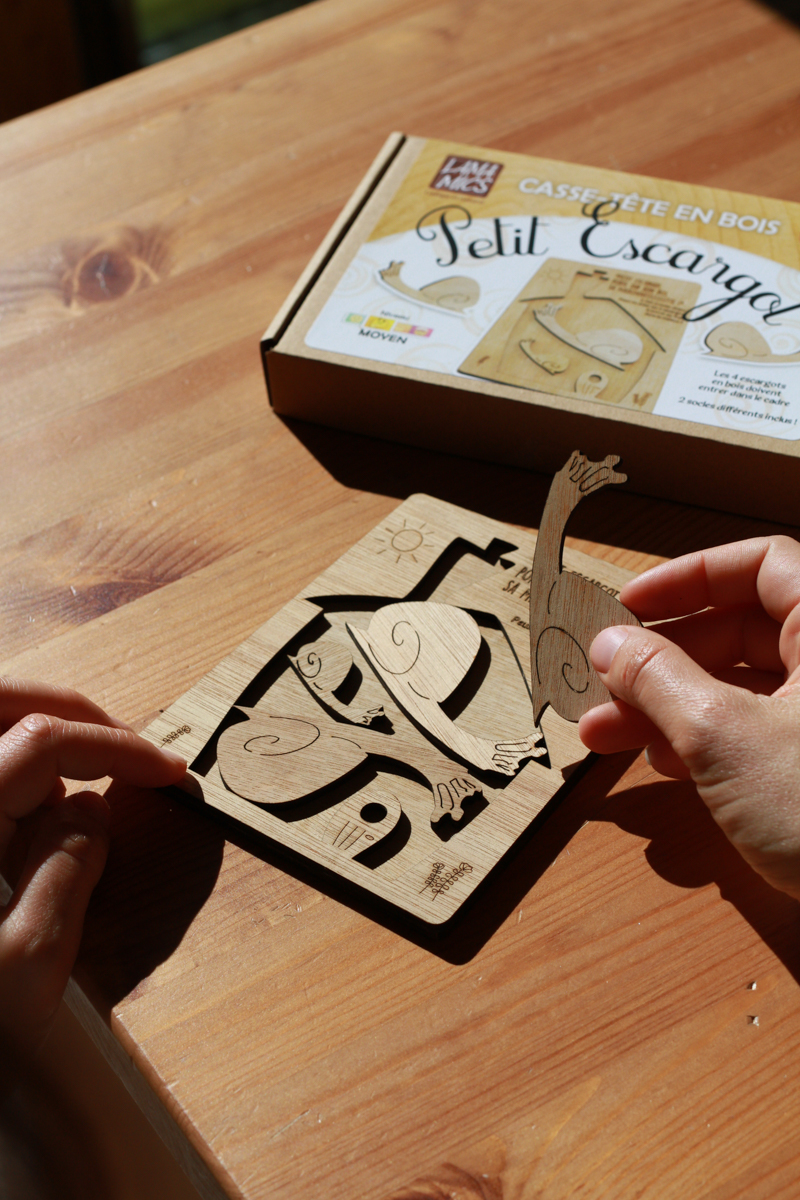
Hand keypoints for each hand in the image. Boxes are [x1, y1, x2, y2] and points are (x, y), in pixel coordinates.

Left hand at [0, 678, 185, 1053]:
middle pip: (2, 705)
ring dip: (36, 743)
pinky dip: (13, 780)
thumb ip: (68, 871)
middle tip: (124, 742)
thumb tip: (92, 812)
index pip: (43, 741)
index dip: (117, 747)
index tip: (166, 771)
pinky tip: (32, 826)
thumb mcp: (23, 963)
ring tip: (80, 798)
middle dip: (68, 711)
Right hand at [578, 535, 799, 900]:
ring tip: (604, 735)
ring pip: (742, 685)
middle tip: (600, 682)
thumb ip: (658, 679)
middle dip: (661, 658)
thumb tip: (610, 644)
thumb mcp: (723, 736)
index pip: (761, 565)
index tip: (629, 605)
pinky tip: (661, 764)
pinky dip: (705, 739)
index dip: (690, 577)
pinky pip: (758, 729)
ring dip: (668, 705)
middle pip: (742, 629)